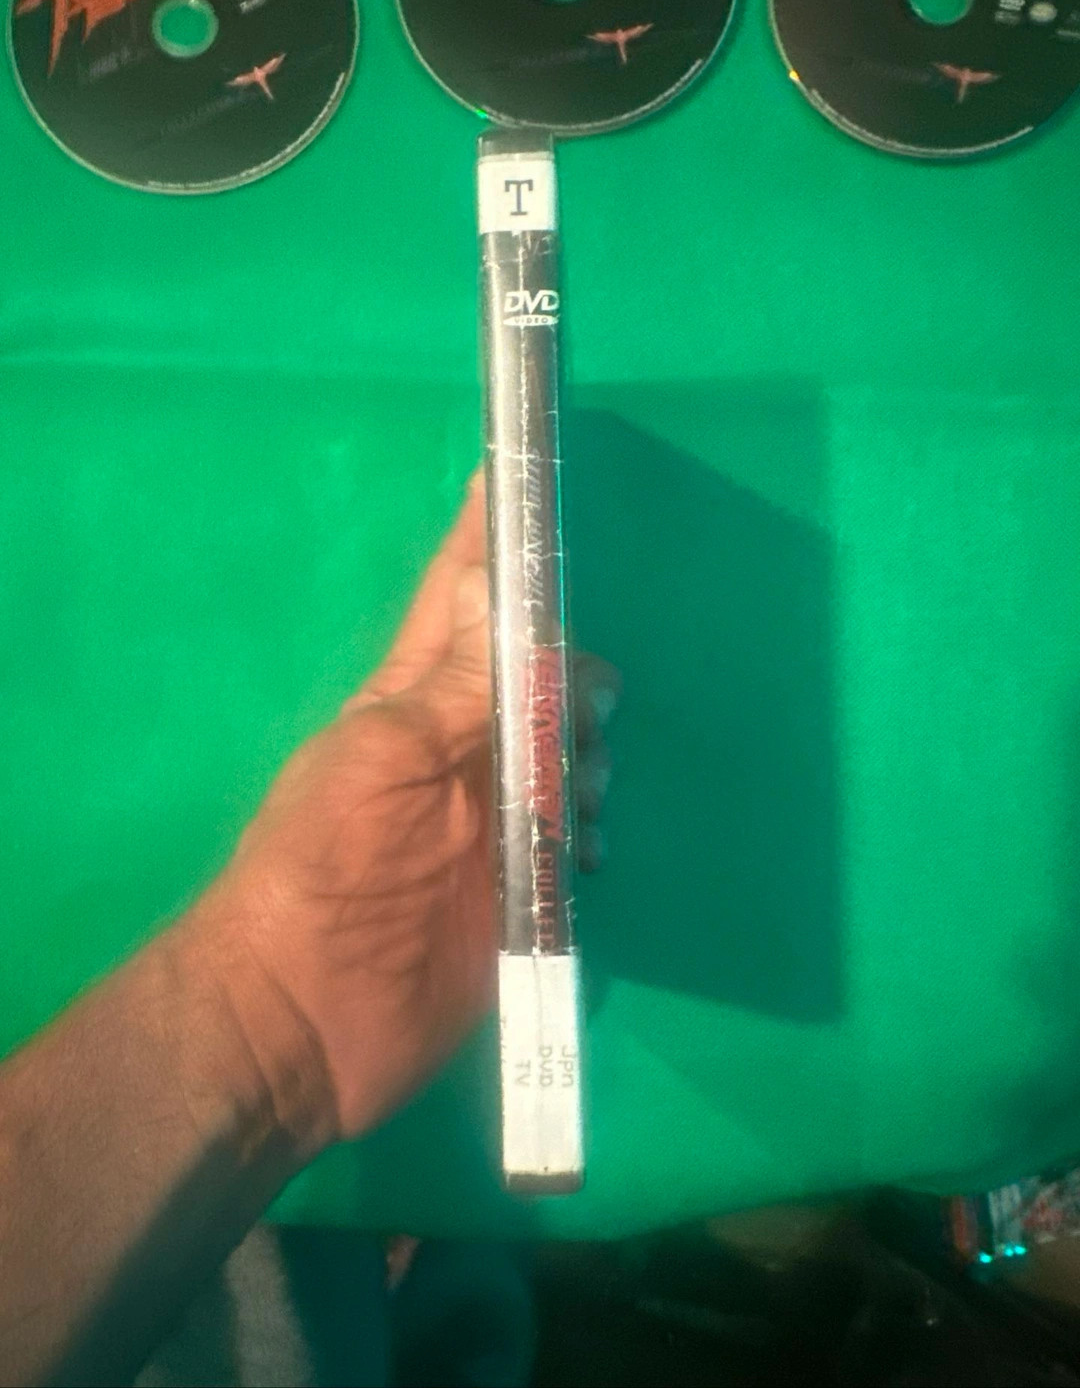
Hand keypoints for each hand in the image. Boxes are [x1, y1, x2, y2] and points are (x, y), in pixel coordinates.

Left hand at [190, 475, 619, 1151]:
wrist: (300, 1020)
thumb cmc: (323, 870)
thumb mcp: (383, 760)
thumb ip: (460, 690)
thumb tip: (526, 616)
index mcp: (414, 703)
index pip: (458, 602)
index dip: (485, 542)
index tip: (515, 474)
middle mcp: (463, 751)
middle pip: (539, 677)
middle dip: (574, 673)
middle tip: (580, 710)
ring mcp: (497, 823)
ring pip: (572, 754)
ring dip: (590, 761)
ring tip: (573, 801)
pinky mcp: (526, 892)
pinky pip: (582, 841)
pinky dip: (597, 836)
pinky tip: (587, 856)